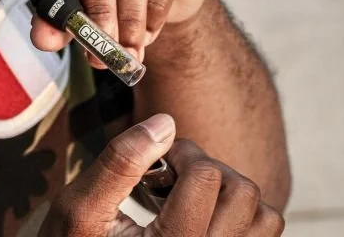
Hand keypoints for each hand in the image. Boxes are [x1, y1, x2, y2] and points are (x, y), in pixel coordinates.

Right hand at [40, 114, 283, 235]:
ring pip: (265, 218)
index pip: (206, 177)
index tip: (157, 160)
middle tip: (172, 177)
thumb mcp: (78, 208)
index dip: (181, 153)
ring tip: (193, 199)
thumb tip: (166, 124)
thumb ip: (120, 163)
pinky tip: (203, 219)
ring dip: (232, 196)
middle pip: (243, 193)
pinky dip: (242, 220)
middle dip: (208, 171)